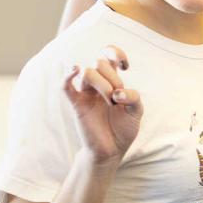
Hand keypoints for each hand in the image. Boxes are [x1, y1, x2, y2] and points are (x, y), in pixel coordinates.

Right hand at [64, 46, 142, 164]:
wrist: (113, 149)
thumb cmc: (124, 127)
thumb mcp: (137, 111)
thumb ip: (133, 97)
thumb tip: (116, 94)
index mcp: (113, 81)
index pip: (108, 56)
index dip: (115, 53)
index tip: (124, 66)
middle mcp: (98, 84)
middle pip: (99, 63)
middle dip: (112, 76)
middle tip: (118, 95)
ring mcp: (86, 93)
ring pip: (87, 72)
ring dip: (102, 83)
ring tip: (111, 100)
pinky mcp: (77, 104)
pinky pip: (66, 86)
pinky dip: (68, 76)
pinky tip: (75, 70)